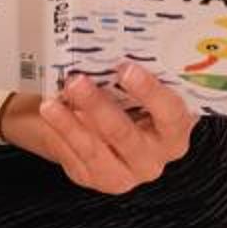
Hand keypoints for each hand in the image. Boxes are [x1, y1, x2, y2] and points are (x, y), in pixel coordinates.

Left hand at [2, 64, 200, 193]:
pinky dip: (60, 133)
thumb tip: (112, 48)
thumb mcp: (140, 88)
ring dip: (70, 123)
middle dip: (98, 107)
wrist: (103, 125)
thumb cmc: (129, 98)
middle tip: (77, 81)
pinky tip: (50, 115)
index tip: (126, 69)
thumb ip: (136, 75)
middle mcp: (154, 159)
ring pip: (95, 150)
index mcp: (175, 131)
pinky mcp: (94, 179)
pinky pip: (74, 157)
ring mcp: (124, 174)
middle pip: (126, 135)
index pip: (170, 114)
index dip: (150, 92)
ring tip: (52, 101)